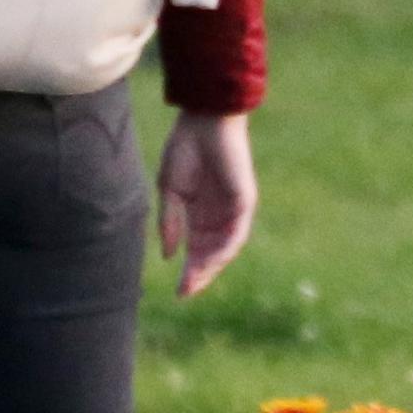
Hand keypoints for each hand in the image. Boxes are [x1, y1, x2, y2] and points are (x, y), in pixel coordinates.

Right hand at [156, 111, 258, 297]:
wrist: (203, 120)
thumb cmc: (184, 149)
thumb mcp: (170, 190)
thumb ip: (169, 222)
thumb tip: (167, 254)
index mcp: (201, 212)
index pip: (197, 248)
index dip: (189, 269)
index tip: (178, 290)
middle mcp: (219, 214)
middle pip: (212, 253)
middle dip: (199, 274)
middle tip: (185, 291)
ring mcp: (234, 209)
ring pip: (226, 247)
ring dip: (211, 266)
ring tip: (195, 281)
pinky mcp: (245, 200)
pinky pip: (238, 232)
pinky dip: (225, 248)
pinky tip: (212, 261)